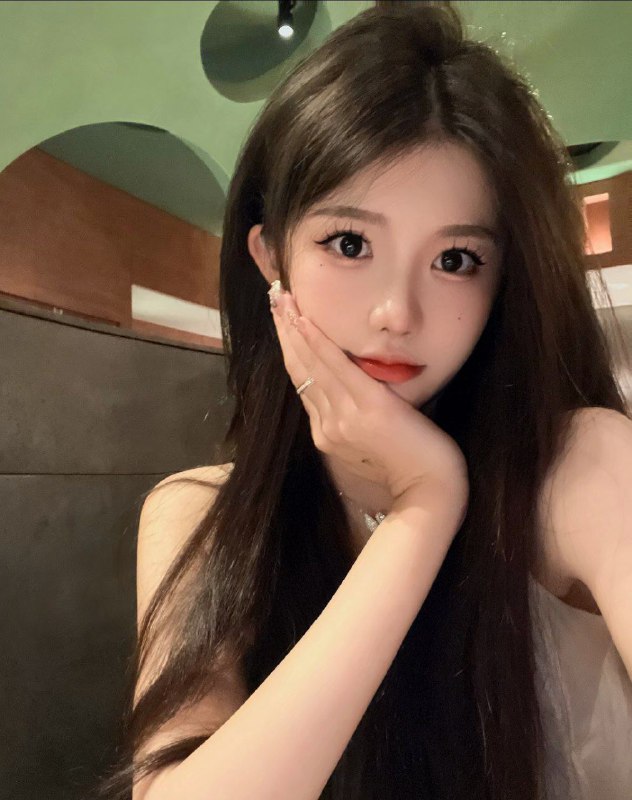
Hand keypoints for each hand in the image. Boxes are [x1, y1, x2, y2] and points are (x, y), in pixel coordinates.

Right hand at [269, 284, 468, 521]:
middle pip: (300, 369)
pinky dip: (317, 343)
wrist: (430, 489)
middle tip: (273, 297)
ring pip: (311, 364)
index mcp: (327, 433)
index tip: (283, 320)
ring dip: (294, 328)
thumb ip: (356, 418)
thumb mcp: (372, 442)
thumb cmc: (411, 466)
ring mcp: (344, 417)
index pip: (303, 382)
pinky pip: (336, 369)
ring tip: (281, 298)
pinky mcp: (367, 409)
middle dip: (284, 330)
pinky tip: (304, 320)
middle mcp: (327, 425)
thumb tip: (352, 390)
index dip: (291, 348)